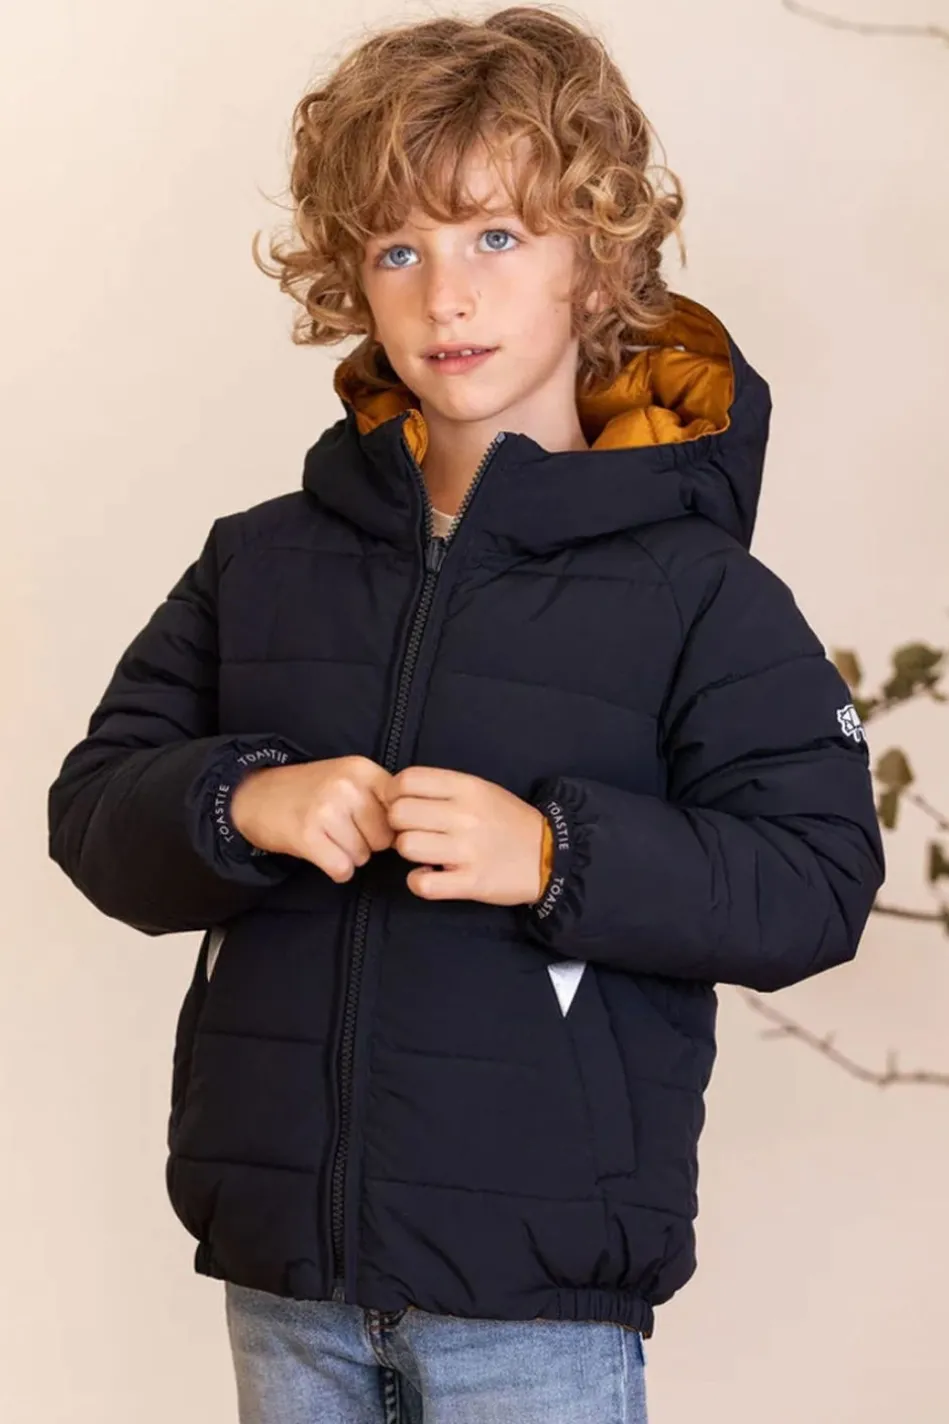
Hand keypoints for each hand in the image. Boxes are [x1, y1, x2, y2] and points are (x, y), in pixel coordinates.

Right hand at [230, 755, 395, 882]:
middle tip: (344, 831)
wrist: (254, 795)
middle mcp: (346, 786)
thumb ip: (380, 795)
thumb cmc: (309, 790)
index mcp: (362, 770)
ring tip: (329, 838)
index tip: (376, 825)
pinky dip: (335, 869)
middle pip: (385, 838)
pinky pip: (342, 869)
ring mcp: (326, 810)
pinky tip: (322, 853)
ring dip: (349, 856)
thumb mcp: (347, 777)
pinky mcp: (307, 836)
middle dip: (369, 843)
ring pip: (363, 856)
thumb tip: (413, 829)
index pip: (402, 809)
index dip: (392, 825)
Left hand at [382, 766, 545, 904]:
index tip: (402, 805)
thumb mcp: (480, 789)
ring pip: (407, 846)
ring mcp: (468, 850)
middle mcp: (465, 815)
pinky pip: (423, 884)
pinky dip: (419, 882)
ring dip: (408, 852)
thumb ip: (441, 788)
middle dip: (397, 824)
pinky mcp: (471, 882)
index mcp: (466, 787)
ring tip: (423, 854)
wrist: (550, 855)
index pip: (407, 780)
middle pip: (399, 814)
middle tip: (411, 831)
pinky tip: (430, 876)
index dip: (393, 793)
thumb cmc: (506, 820)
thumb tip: (395, 793)